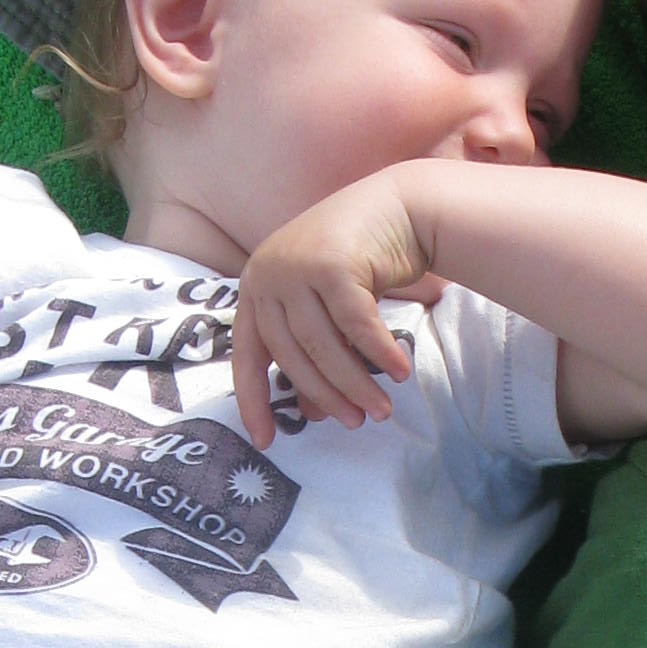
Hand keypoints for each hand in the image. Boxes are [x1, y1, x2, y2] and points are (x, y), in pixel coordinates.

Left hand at [231, 176, 440, 448]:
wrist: (399, 206)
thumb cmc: (361, 262)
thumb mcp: (328, 311)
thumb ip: (314, 354)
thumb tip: (309, 413)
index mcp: (255, 286)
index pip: (246, 354)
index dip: (254, 401)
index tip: (265, 441)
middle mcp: (267, 274)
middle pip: (292, 355)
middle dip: (326, 395)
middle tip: (355, 424)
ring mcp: (296, 266)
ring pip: (323, 345)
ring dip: (355, 383)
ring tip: (381, 410)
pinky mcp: (332, 264)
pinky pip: (355, 324)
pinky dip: (378, 352)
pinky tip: (400, 372)